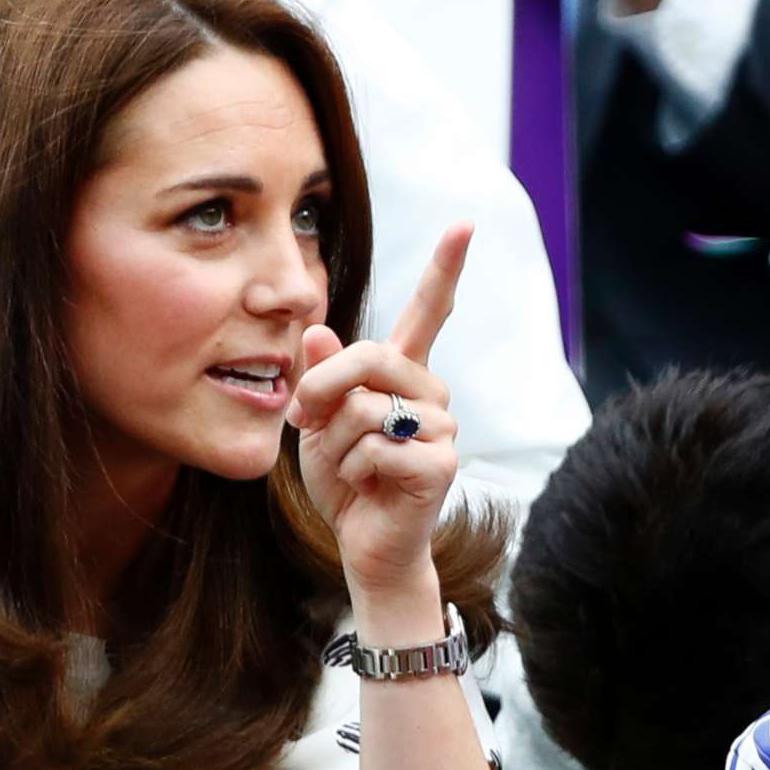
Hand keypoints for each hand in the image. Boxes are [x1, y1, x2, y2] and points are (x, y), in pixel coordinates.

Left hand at [289, 223, 471, 603]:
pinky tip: (371, 489)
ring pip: (365, 409)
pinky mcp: (440, 464)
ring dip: (335, 445)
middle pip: (371, 356)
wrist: (364, 545)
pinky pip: (374, 448)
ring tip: (354, 470)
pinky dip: (354, 471)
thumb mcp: (318, 421)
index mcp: (404, 374)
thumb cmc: (346, 481)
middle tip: (303, 417)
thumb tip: (318, 330)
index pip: (429, 312)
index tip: (466, 224)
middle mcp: (431, 393)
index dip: (445, 267)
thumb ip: (322, 376)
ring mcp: (442, 429)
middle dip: (322, 388)